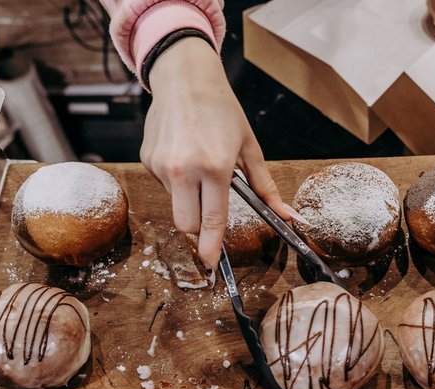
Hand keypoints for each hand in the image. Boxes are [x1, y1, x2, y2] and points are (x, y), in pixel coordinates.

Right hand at [143, 37, 291, 266]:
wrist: (185, 78)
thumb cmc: (222, 110)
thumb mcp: (250, 147)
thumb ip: (266, 187)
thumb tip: (287, 216)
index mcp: (215, 166)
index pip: (213, 219)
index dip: (212, 246)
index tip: (211, 263)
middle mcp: (184, 168)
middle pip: (187, 224)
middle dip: (198, 230)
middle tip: (210, 216)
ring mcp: (161, 165)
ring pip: (174, 205)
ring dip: (188, 201)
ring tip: (200, 170)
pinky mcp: (147, 159)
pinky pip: (163, 185)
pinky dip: (176, 181)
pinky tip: (184, 156)